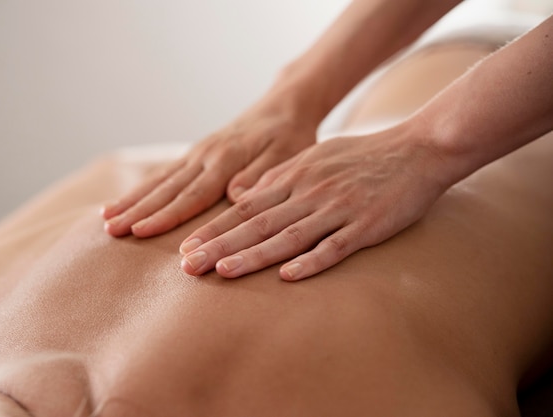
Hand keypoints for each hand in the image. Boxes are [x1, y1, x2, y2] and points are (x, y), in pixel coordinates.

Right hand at [102, 97, 317, 236]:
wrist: (282, 107)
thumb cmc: (289, 136)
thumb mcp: (287, 155)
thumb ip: (260, 176)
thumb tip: (234, 197)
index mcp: (226, 160)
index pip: (192, 194)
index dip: (166, 216)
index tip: (141, 232)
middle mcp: (205, 156)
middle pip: (167, 189)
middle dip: (137, 211)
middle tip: (110, 230)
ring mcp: (197, 154)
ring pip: (159, 180)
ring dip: (132, 200)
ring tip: (105, 218)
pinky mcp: (196, 155)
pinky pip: (164, 173)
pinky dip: (142, 188)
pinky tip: (124, 201)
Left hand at [179, 124, 449, 280]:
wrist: (417, 149)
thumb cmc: (362, 155)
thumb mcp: (314, 158)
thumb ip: (280, 178)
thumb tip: (245, 196)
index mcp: (295, 176)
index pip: (245, 207)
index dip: (215, 228)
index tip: (186, 247)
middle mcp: (310, 192)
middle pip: (257, 224)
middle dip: (220, 246)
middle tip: (188, 266)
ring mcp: (338, 209)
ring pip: (288, 236)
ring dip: (254, 256)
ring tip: (223, 273)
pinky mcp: (367, 225)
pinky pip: (335, 246)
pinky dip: (311, 261)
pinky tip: (287, 277)